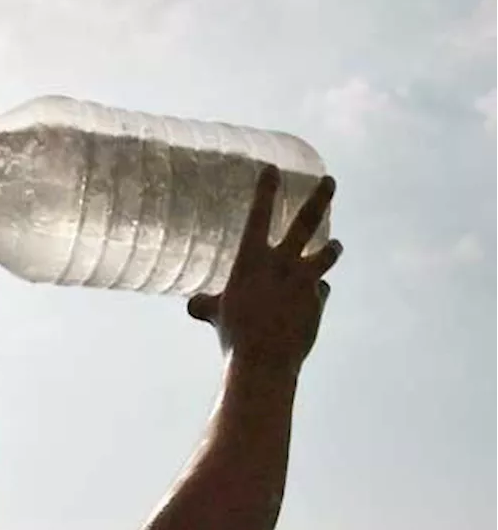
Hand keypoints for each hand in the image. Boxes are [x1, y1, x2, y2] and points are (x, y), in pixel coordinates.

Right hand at [188, 166, 342, 372]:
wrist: (264, 360)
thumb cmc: (234, 336)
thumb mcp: (216, 315)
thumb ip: (208, 305)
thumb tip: (194, 304)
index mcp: (252, 261)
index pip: (259, 216)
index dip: (265, 191)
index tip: (273, 170)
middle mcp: (282, 263)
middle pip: (306, 222)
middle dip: (320, 197)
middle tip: (330, 181)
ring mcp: (304, 280)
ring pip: (326, 254)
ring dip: (331, 248)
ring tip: (335, 245)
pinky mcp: (318, 301)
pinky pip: (319, 291)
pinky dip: (313, 295)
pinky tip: (307, 305)